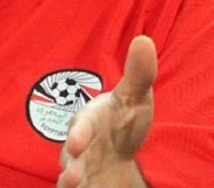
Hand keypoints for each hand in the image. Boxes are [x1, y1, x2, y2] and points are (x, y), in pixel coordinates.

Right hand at [57, 35, 156, 187]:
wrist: (120, 151)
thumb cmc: (123, 119)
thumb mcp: (136, 96)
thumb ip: (139, 73)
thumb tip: (144, 40)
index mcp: (89, 120)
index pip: (81, 125)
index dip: (79, 133)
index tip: (78, 142)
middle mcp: (79, 145)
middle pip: (70, 156)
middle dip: (71, 164)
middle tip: (74, 174)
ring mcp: (80, 167)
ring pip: (69, 176)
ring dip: (70, 181)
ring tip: (74, 184)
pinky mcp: (85, 186)